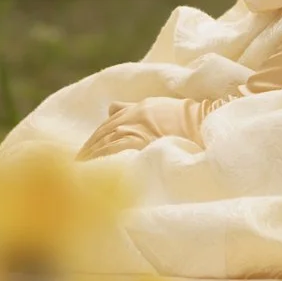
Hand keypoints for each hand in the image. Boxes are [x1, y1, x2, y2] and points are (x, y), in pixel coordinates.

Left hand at [77, 94, 225, 160]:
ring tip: (80, 173)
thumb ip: (132, 108)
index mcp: (136, 110)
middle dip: (87, 150)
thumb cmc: (187, 119)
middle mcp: (131, 117)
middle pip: (101, 134)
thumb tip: (111, 107)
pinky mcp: (138, 139)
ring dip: (90, 157)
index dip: (93, 142)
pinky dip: (99, 160)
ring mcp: (134, 128)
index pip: (106, 127)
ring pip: (103, 143)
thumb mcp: (158, 106)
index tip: (83, 155)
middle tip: (76, 167)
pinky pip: (112, 150)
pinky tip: (92, 171)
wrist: (204, 123)